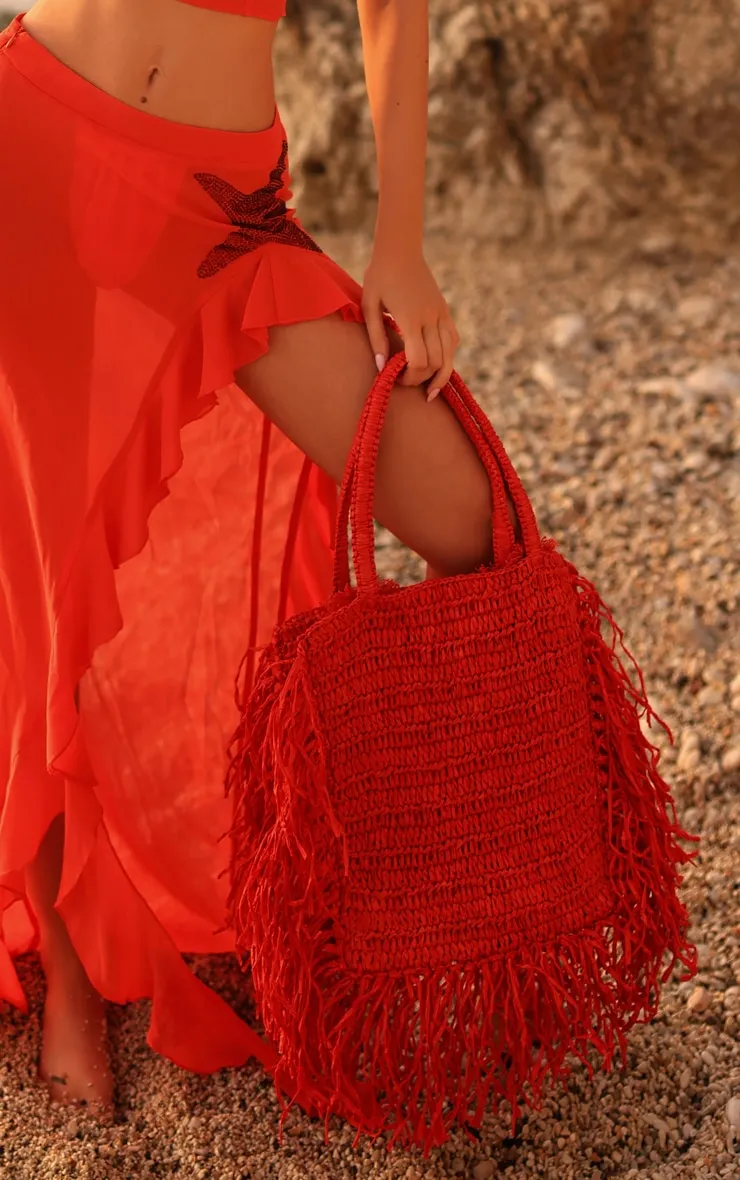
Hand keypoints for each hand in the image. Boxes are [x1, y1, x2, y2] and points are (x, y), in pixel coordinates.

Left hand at [361, 243, 460, 400]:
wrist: (400, 249)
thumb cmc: (379, 277)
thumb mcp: (369, 306)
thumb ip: (376, 338)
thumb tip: (381, 368)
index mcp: (410, 318)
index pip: (419, 360)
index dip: (411, 377)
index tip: (398, 380)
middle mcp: (430, 318)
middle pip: (437, 362)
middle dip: (424, 379)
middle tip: (408, 383)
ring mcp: (441, 313)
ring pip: (450, 354)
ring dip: (441, 375)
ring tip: (431, 390)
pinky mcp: (444, 310)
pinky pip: (453, 339)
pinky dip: (448, 355)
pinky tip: (437, 364)